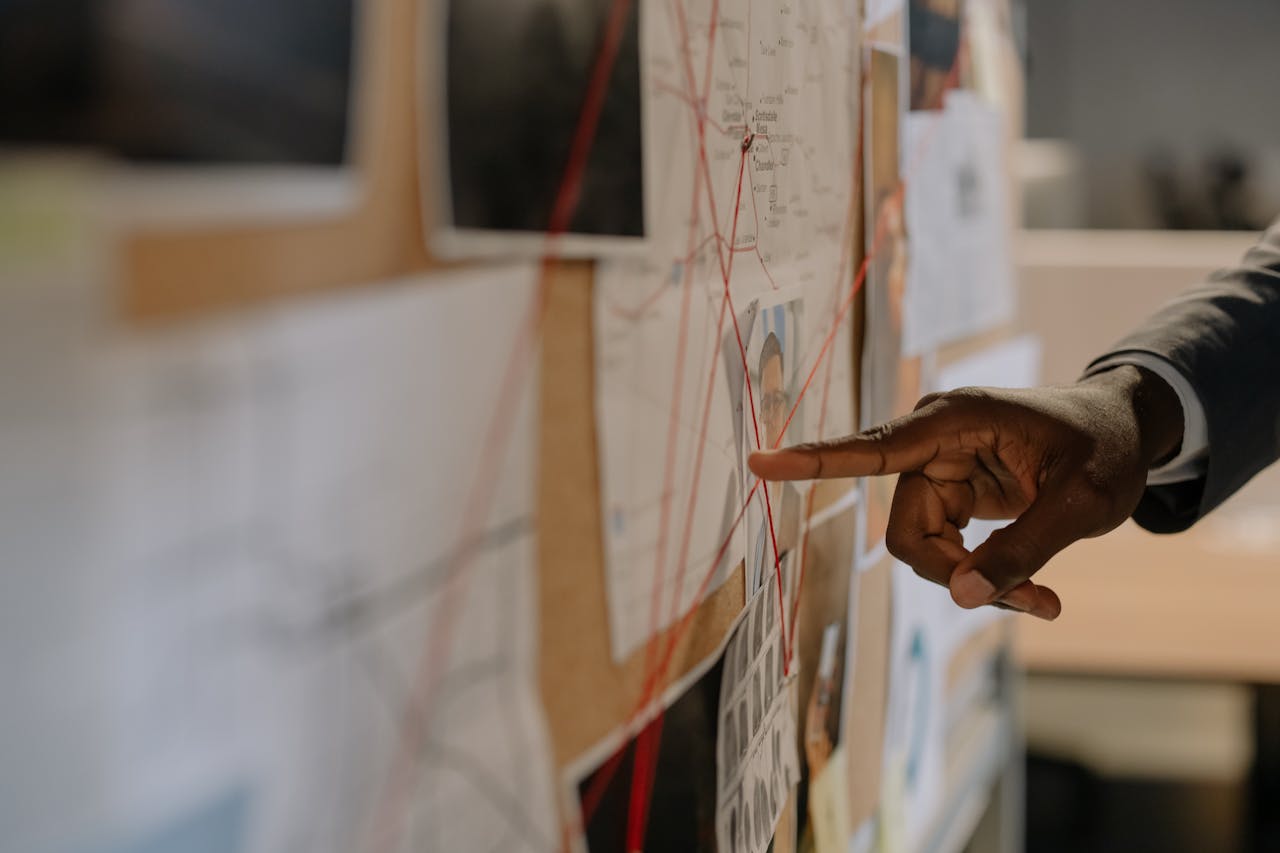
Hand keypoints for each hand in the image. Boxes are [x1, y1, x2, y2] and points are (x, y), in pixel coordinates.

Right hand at [748, 366, 1183, 619]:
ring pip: (923, 550)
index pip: (873, 447)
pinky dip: (982, 579)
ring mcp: (939, 471)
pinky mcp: (950, 496)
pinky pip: (944, 553)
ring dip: (975, 583)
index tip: (759, 463)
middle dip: (958, 575)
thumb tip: (960, 598)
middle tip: (1032, 601)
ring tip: (1043, 598)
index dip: (814, 460)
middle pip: (906, 531)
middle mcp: (933, 443)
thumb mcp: (1080, 504)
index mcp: (956, 420)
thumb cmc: (1106, 450)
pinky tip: (1034, 592)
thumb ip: (1020, 551)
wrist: (1123, 432)